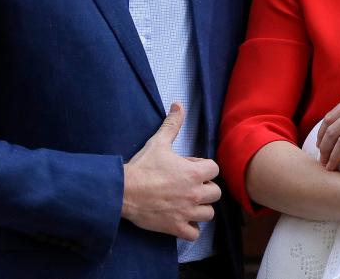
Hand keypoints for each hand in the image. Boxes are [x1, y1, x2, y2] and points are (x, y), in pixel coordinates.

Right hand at [121, 103, 220, 239]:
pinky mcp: (176, 228)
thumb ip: (172, 124)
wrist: (123, 191)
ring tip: (187, 203)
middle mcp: (195, 194)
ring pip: (208, 214)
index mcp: (195, 173)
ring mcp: (187, 213)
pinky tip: (180, 220)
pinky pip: (194, 235)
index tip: (190, 168)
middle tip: (189, 186)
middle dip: (205, 189)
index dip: (203, 168)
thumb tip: (178, 104)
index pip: (214, 169)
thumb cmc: (143, 167)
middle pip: (215, 193)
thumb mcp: (159, 142)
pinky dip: (190, 229)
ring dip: (201, 209)